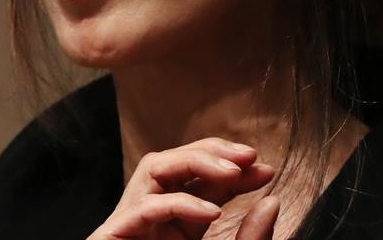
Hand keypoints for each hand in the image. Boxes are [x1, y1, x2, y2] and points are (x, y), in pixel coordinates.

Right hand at [88, 137, 280, 239]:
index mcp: (177, 227)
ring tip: (232, 172)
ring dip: (194, 162)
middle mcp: (153, 221)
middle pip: (174, 164)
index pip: (201, 182)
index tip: (266, 169)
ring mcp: (132, 227)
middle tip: (249, 157)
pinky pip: (144, 208)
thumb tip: (272, 203)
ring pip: (153, 169)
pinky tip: (212, 212)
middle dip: (211, 152)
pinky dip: (179, 204)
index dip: (231, 168)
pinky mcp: (111, 239)